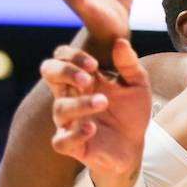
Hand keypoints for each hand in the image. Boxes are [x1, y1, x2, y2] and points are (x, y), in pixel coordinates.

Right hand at [45, 39, 150, 180]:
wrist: (135, 144)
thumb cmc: (131, 111)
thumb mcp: (137, 85)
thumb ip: (129, 64)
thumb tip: (121, 42)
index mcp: (82, 78)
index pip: (62, 57)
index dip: (73, 57)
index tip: (95, 64)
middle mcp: (70, 96)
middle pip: (49, 72)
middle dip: (65, 71)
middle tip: (88, 78)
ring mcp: (68, 121)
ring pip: (60, 108)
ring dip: (80, 104)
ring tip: (103, 102)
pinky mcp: (71, 145)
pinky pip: (61, 141)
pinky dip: (75, 135)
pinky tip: (92, 128)